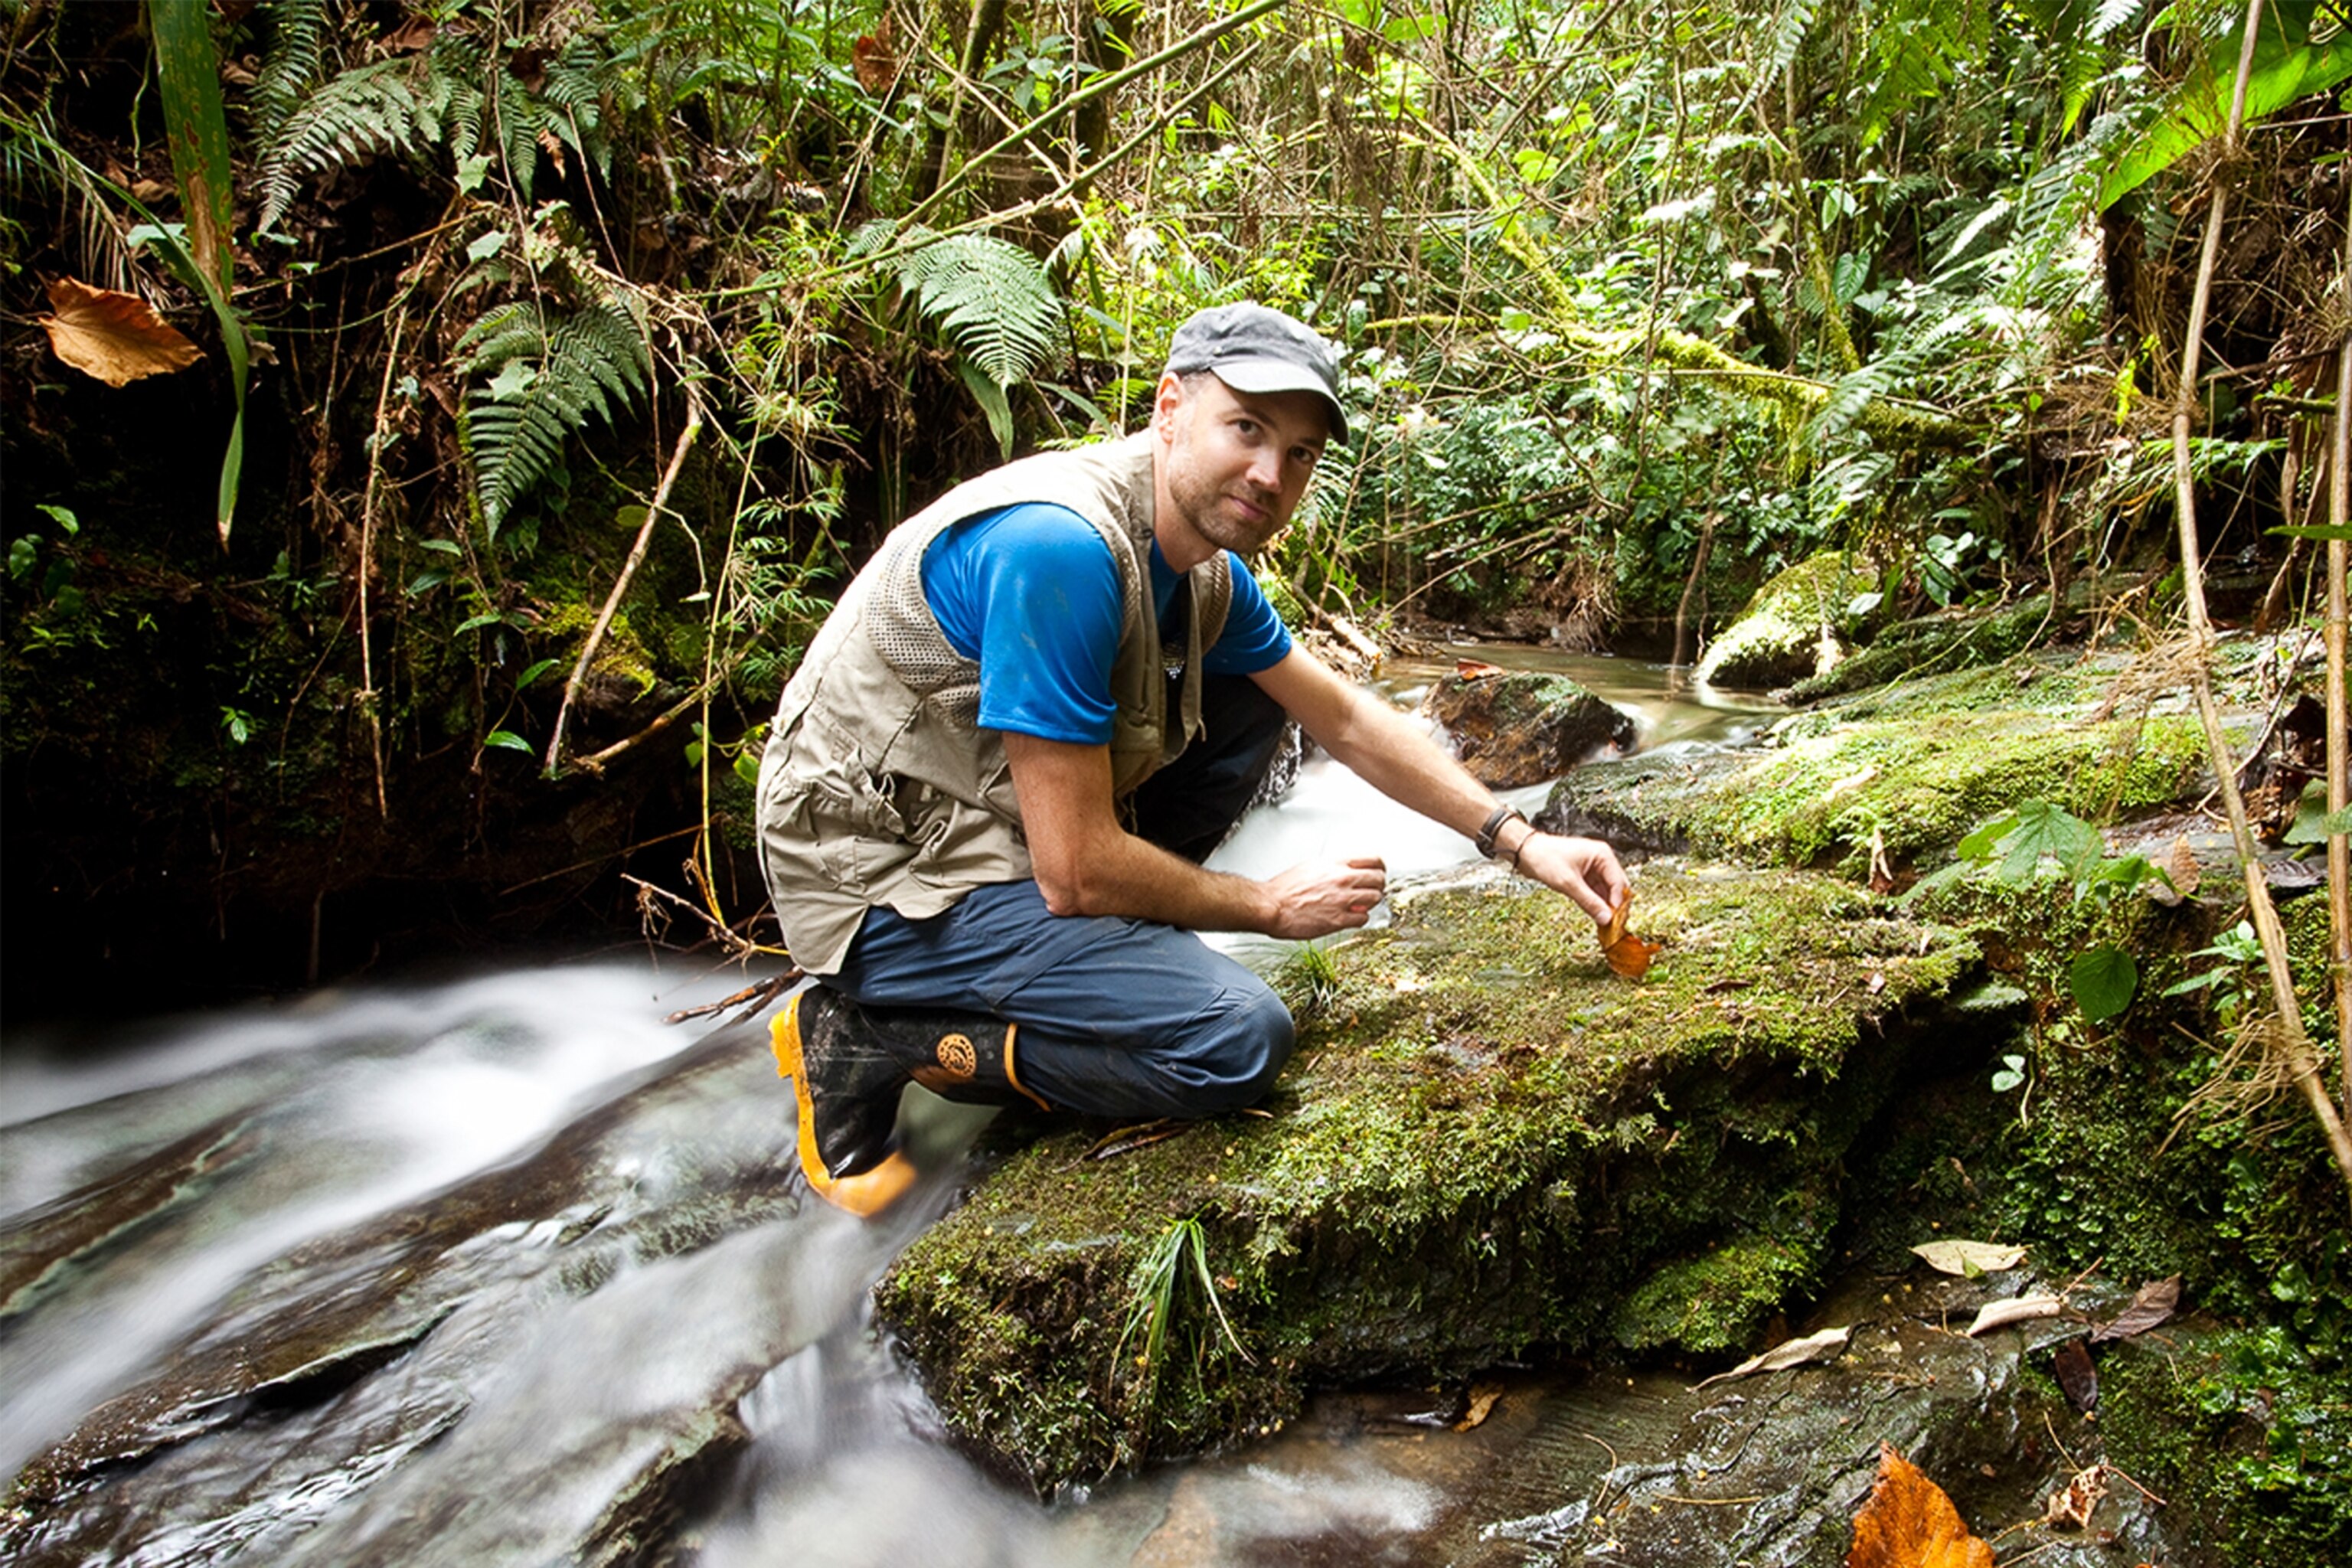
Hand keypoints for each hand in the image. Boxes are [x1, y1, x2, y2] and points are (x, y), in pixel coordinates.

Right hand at [1261, 856, 1387, 938]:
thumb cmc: (1284, 889)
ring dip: (1370, 903)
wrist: (1271, 906)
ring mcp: (1342, 899)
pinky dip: (1360, 919)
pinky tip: (1351, 917)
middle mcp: (1342, 879)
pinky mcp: (1339, 919)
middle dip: (1378, 885)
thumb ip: (1331, 867)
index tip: (1378, 872)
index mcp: (1335, 864)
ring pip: (1375, 898)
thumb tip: (1343, 869)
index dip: (1379, 867)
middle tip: (1372, 890)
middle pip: (1379, 879)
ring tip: (1360, 905)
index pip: (1373, 859)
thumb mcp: (1310, 866)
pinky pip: (1364, 919)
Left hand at [1512, 832, 1628, 924]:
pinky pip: (1595, 892)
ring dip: (1604, 905)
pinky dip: (1595, 903)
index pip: (1619, 882)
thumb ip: (1589, 902)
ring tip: (1603, 923)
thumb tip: (1605, 918)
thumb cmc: (1545, 857)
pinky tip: (1595, 914)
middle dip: (1614, 905)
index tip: (1615, 920)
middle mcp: (1600, 860)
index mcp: (1602, 855)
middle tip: (1612, 924)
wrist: (1525, 852)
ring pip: (1605, 891)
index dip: (1618, 903)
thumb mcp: (1568, 883)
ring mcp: (1592, 868)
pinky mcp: (1584, 876)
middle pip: (1615, 887)